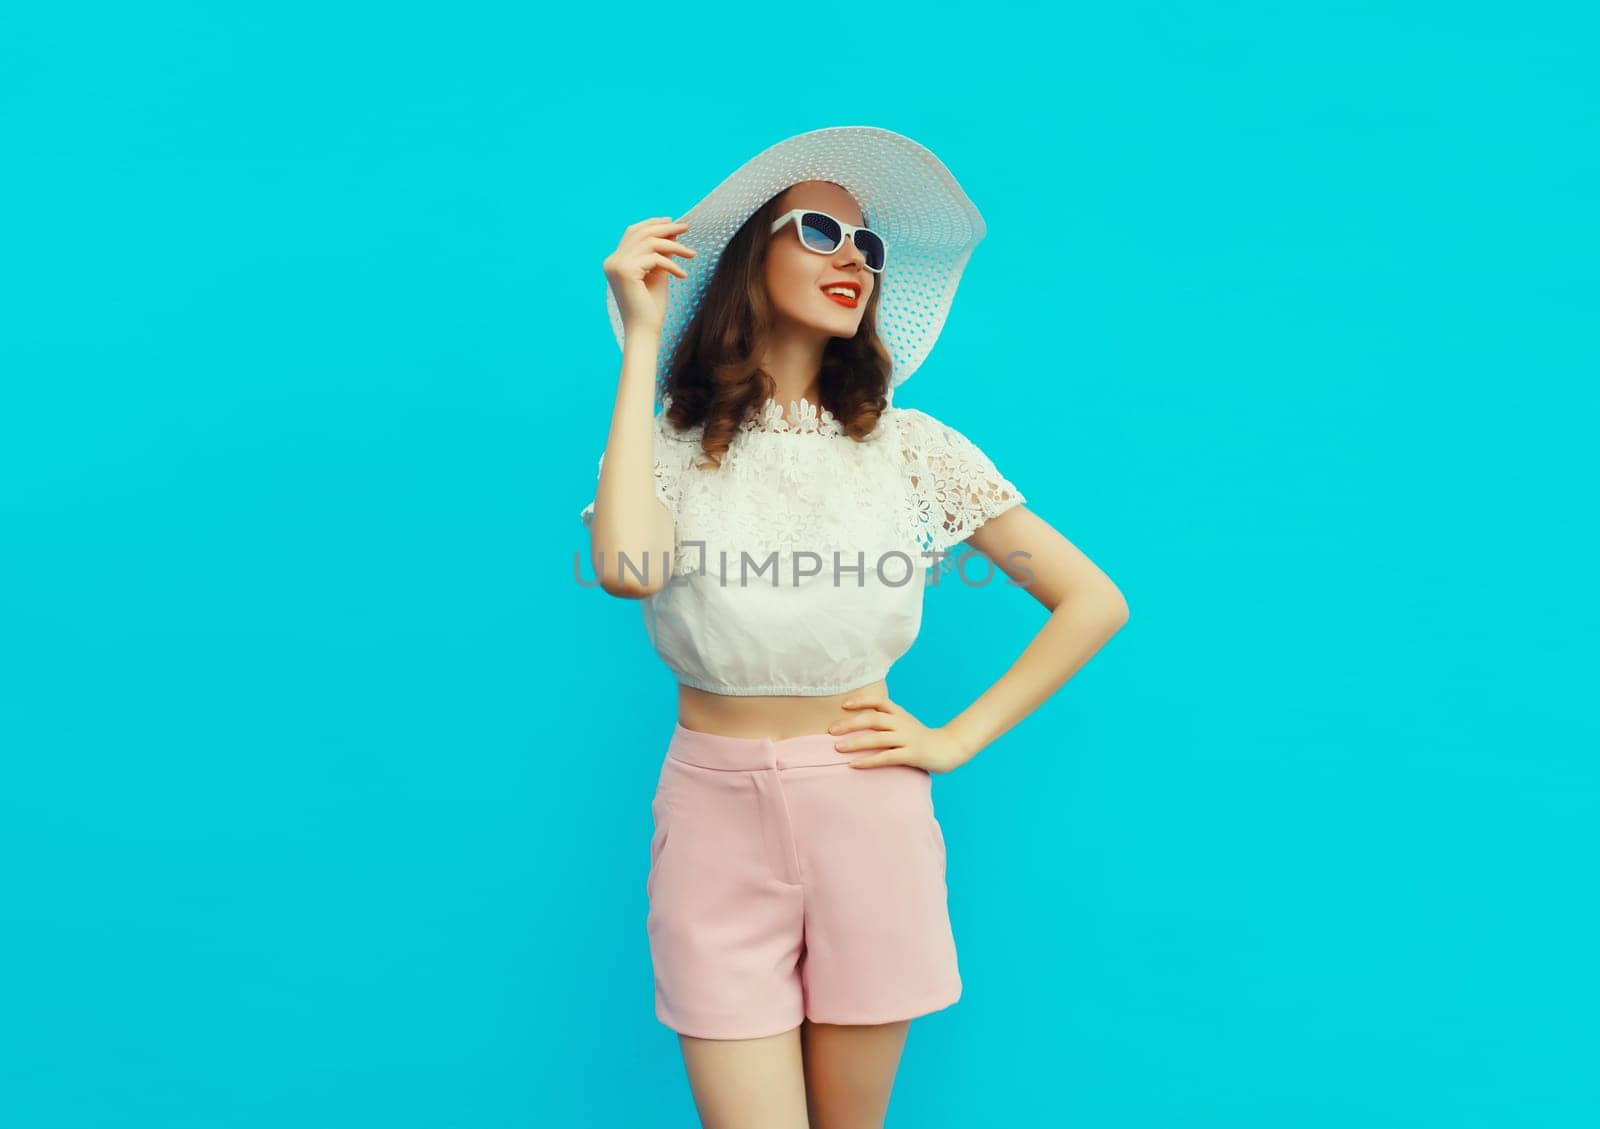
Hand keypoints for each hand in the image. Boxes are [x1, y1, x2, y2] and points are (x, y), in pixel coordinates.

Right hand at [602, 216, 696, 336]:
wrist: (643, 332)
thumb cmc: (650, 308)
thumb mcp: (658, 275)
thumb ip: (662, 254)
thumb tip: (673, 232)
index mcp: (615, 262)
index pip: (633, 233)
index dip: (652, 224)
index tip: (672, 222)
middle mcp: (612, 261)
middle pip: (641, 233)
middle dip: (665, 228)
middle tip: (686, 227)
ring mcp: (617, 265)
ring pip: (651, 243)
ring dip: (674, 246)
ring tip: (692, 254)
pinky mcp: (626, 272)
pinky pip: (656, 259)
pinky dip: (672, 265)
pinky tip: (683, 275)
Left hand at [826, 690, 970, 773]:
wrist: (948, 748)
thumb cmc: (920, 737)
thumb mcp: (904, 722)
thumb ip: (886, 718)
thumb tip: (858, 718)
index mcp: (899, 713)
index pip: (879, 701)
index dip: (861, 700)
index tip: (844, 705)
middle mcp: (902, 723)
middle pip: (873, 718)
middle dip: (850, 723)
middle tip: (831, 730)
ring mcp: (907, 739)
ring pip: (877, 738)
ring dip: (855, 742)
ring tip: (837, 748)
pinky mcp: (911, 755)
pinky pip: (886, 757)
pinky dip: (868, 761)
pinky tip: (853, 764)